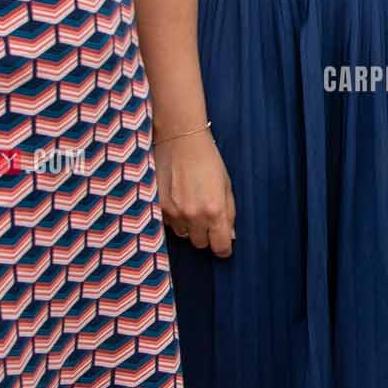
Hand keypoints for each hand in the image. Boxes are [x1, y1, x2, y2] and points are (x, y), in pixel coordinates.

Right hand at [156, 131, 236, 255]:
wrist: (179, 140)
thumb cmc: (207, 159)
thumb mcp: (226, 185)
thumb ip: (229, 212)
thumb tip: (230, 235)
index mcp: (215, 210)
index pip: (220, 247)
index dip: (223, 248)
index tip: (223, 244)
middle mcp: (194, 216)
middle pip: (200, 244)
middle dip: (205, 235)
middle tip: (206, 217)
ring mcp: (173, 213)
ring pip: (182, 234)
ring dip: (188, 225)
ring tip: (189, 203)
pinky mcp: (157, 207)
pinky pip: (167, 223)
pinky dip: (172, 216)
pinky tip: (176, 198)